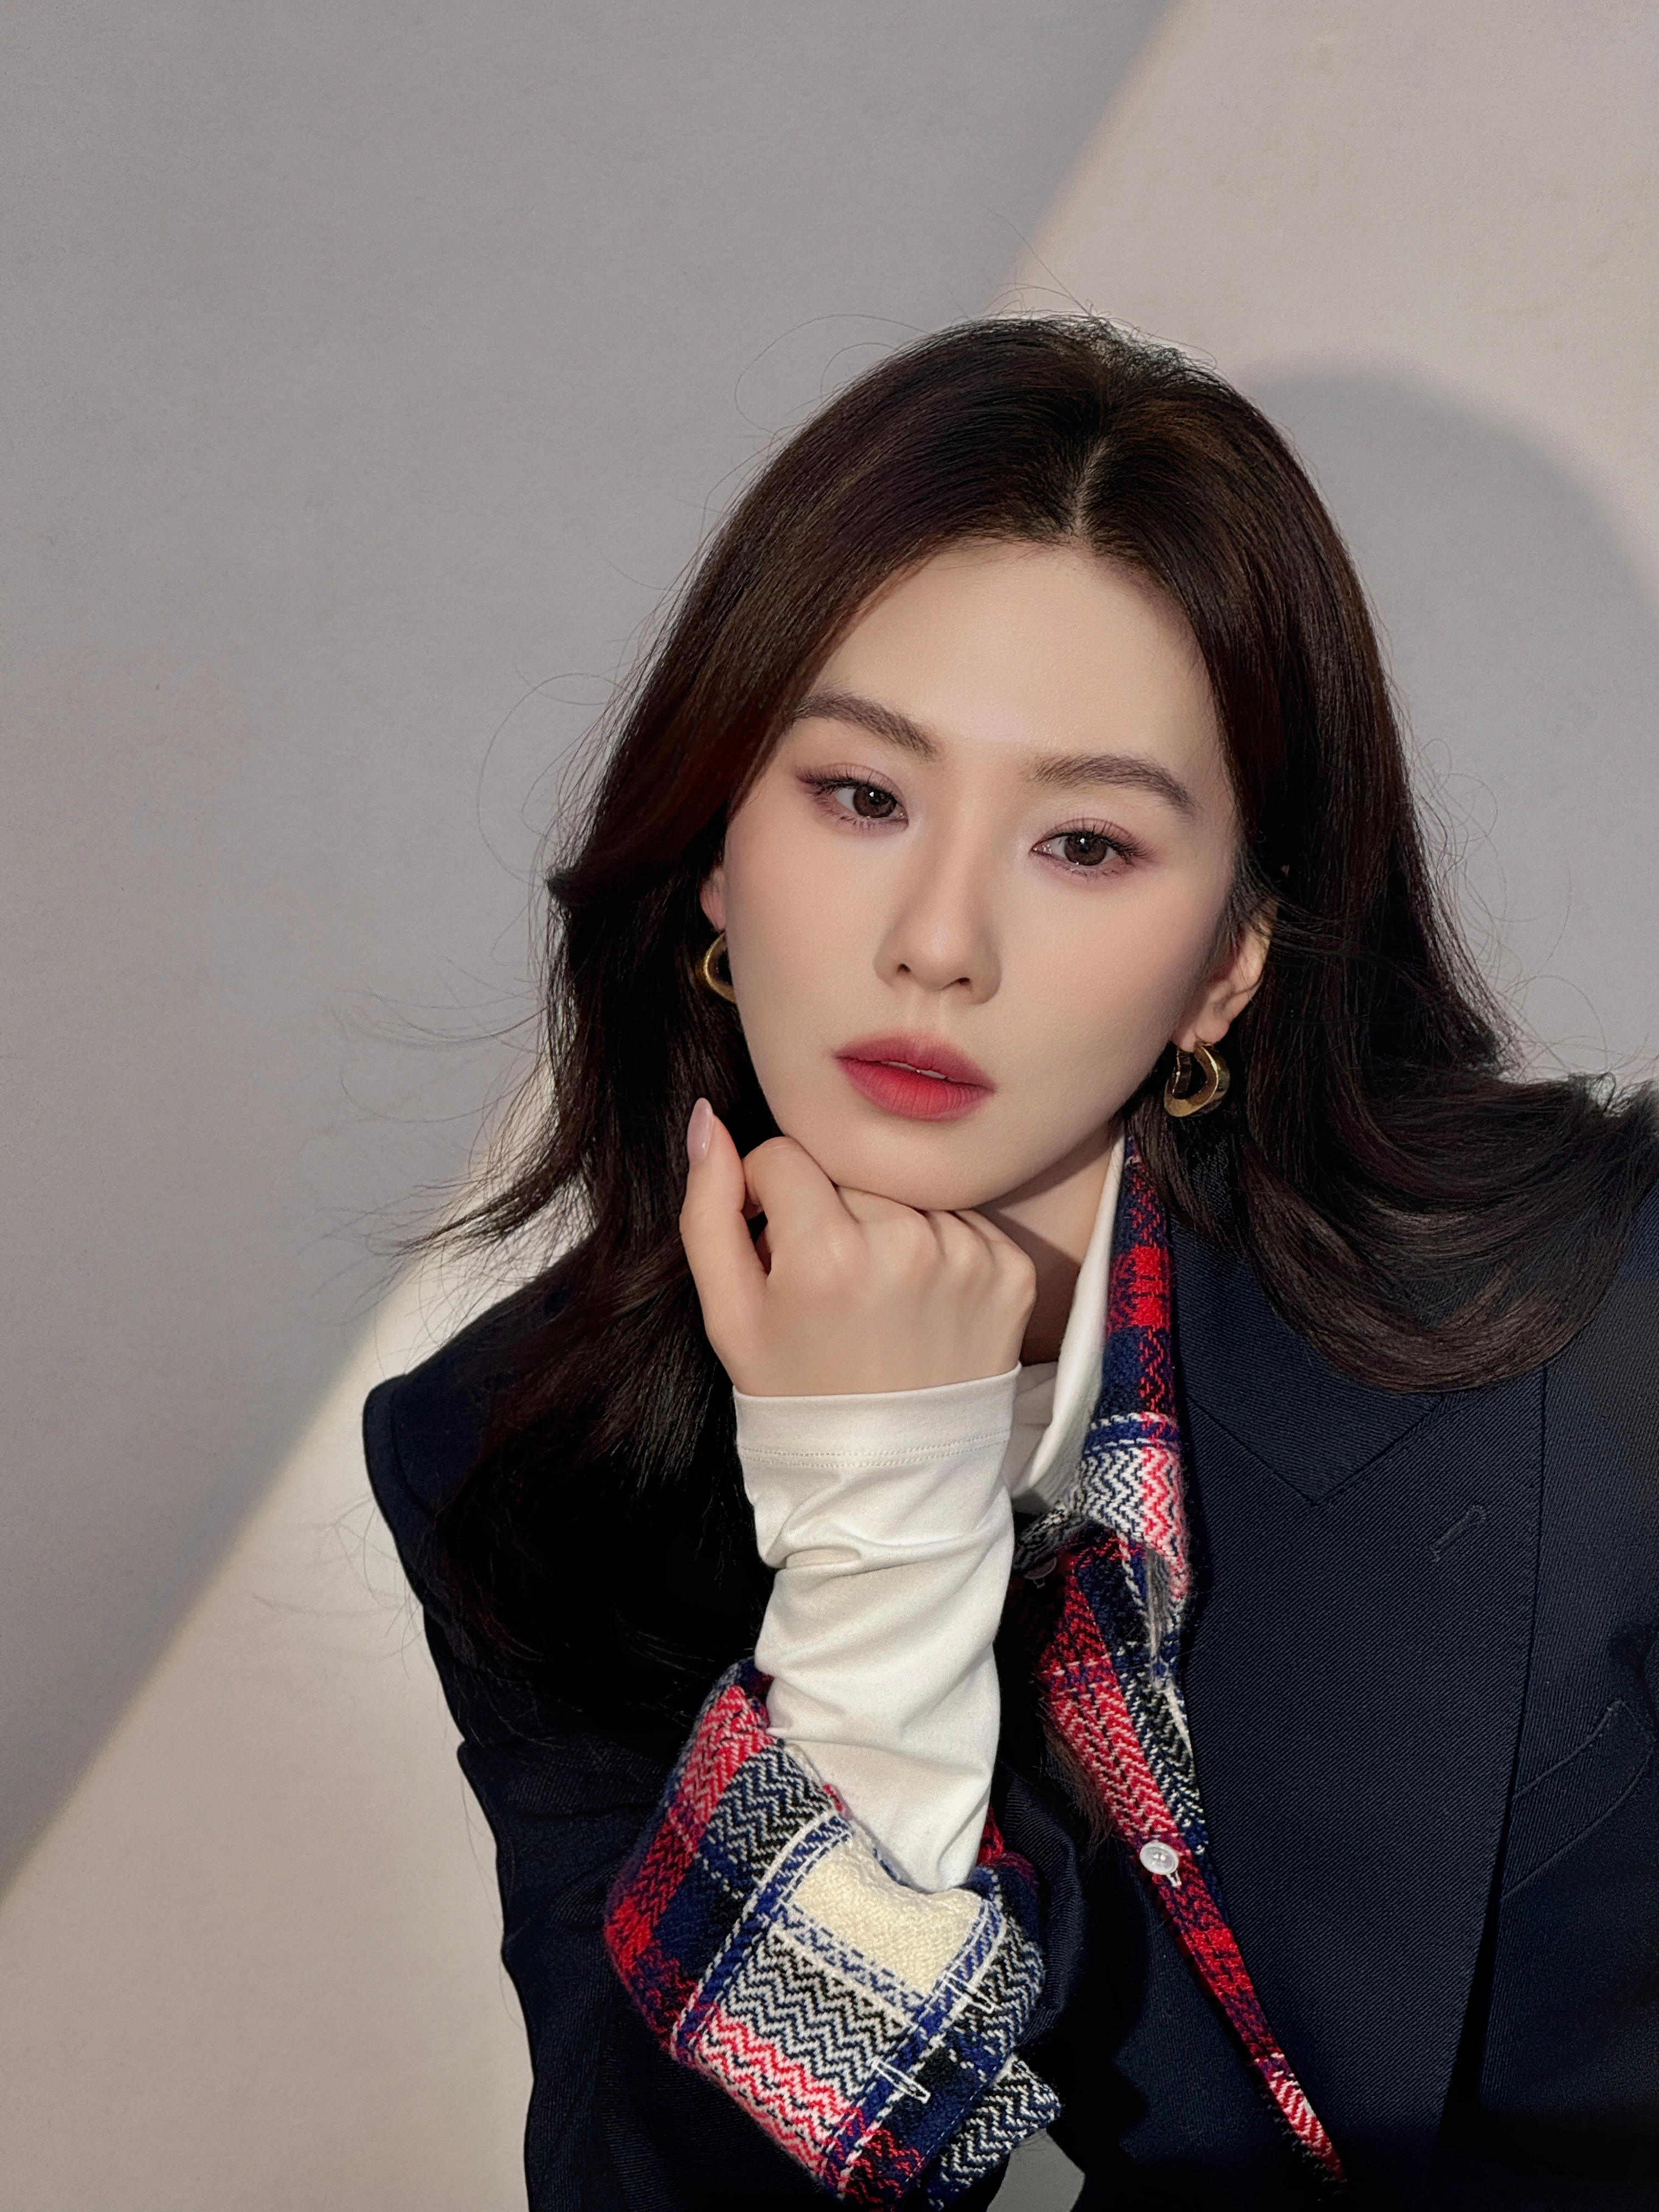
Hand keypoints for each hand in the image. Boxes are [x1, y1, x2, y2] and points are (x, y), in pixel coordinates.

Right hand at [679, 1098, 1036, 1396]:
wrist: (889, 1478)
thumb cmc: (798, 1393)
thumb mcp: (728, 1315)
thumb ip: (707, 1210)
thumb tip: (708, 1120)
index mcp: (827, 1251)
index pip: (784, 1155)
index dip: (769, 1198)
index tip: (776, 1248)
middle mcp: (906, 1242)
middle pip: (847, 1172)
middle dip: (829, 1211)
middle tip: (829, 1282)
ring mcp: (968, 1255)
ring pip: (904, 1191)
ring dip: (886, 1224)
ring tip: (877, 1295)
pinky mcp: (1012, 1271)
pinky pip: (960, 1219)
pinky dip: (937, 1248)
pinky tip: (920, 1300)